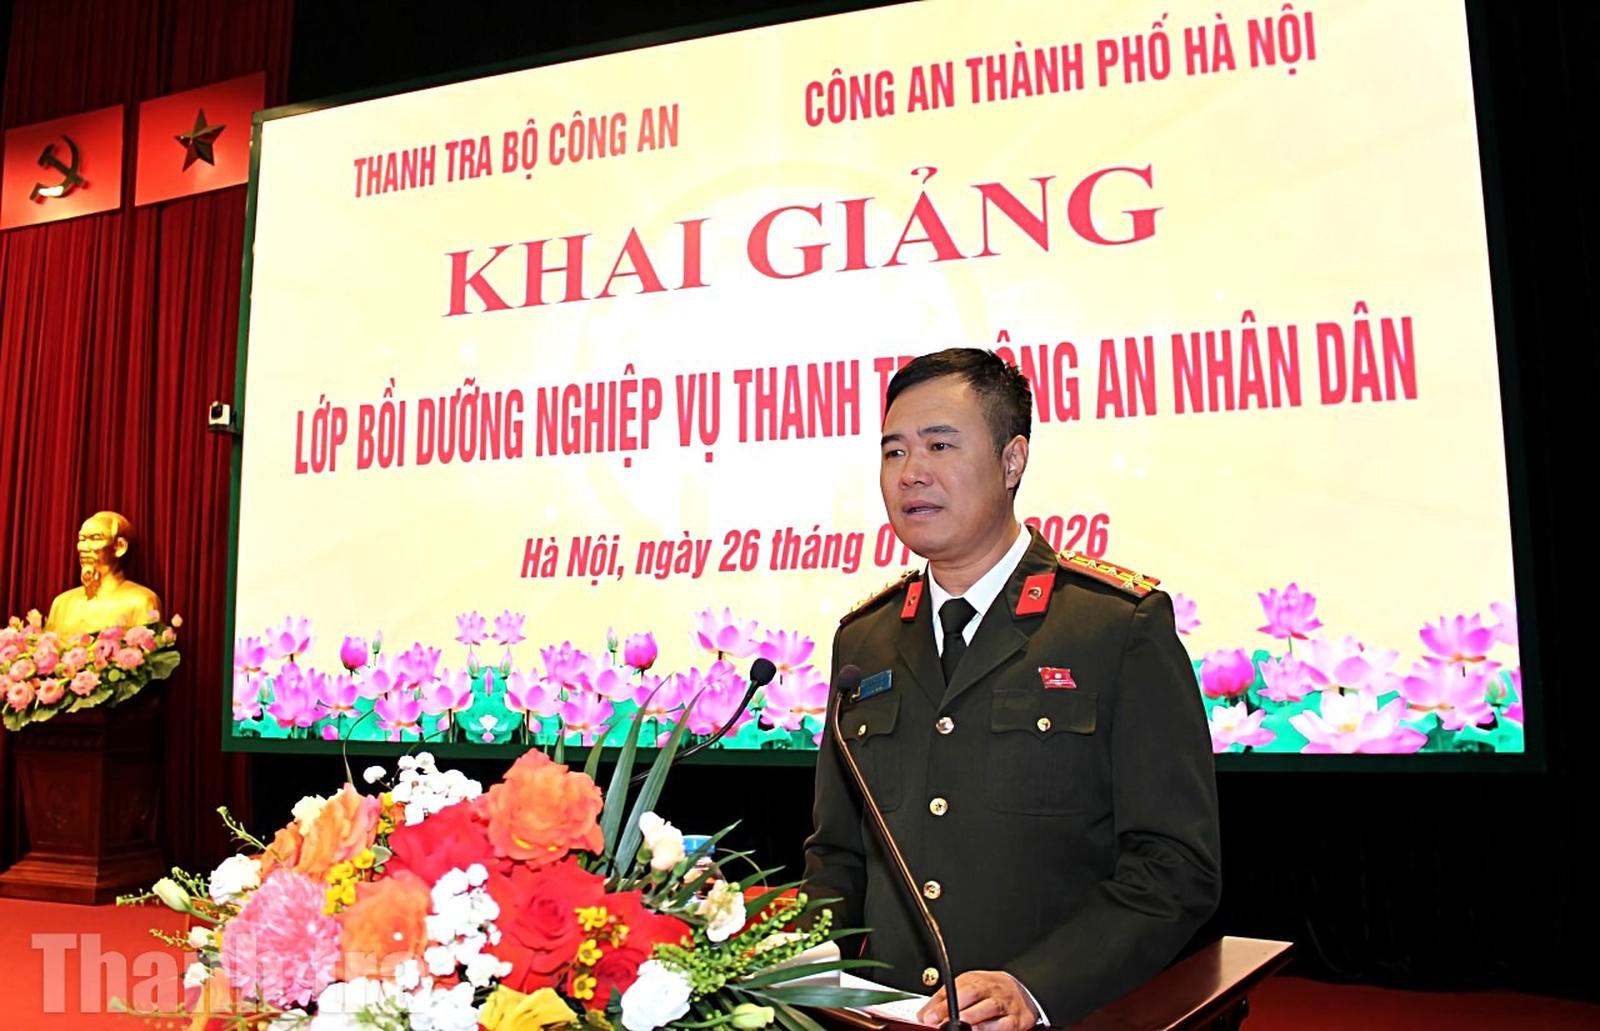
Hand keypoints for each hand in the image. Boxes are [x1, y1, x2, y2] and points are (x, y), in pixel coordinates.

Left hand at [916, 970, 1039, 1030]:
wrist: (1021, 991)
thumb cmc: (987, 991)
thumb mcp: (964, 988)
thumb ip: (942, 1002)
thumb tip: (922, 1015)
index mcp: (975, 980)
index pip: (955, 990)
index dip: (941, 1005)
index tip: (929, 1017)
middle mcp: (990, 989)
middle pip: (973, 995)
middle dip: (957, 1011)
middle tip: (943, 1023)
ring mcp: (1005, 1003)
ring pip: (991, 1008)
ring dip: (976, 1020)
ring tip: (965, 1027)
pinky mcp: (1017, 1019)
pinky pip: (1006, 1024)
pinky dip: (995, 1029)